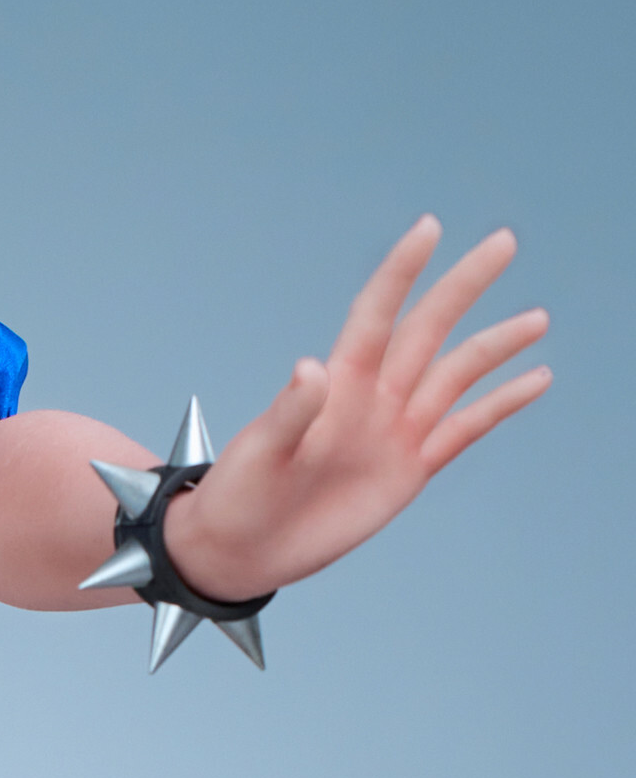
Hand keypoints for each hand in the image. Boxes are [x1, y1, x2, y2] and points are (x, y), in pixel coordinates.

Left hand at [165, 219, 549, 605]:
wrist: (243, 550)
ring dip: (496, 345)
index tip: (429, 227)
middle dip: (465, 284)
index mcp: (337, 383)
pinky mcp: (410, 470)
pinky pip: (465, 430)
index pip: (377, 313)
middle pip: (430, 328)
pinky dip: (501, 405)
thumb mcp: (259, 453)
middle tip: (504, 242)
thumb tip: (311, 368)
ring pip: (457, 375)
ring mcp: (396, 432)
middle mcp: (374, 398)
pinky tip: (537, 380)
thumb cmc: (238, 495)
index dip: (401, 271)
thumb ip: (290, 413)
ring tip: (538, 318)